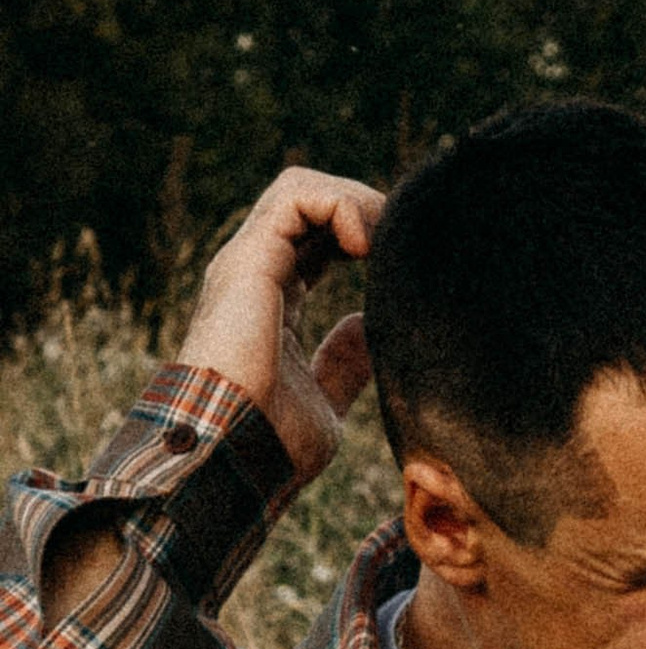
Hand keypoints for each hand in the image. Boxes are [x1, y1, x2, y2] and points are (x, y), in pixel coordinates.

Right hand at [177, 168, 383, 481]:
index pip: (316, 240)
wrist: (237, 459)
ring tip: (385, 244)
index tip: (400, 265)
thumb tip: (368, 329)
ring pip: (302, 189)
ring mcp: (249, 262)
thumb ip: (344, 364)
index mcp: (271, 299)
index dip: (364, 237)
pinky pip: (297, 199)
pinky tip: (366, 246)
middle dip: (365, 211)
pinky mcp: (250, 260)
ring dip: (356, 202)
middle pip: (311, 205)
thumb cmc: (271, 445)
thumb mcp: (325, 402)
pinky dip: (340, 206)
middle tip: (404, 245)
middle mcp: (256, 272)